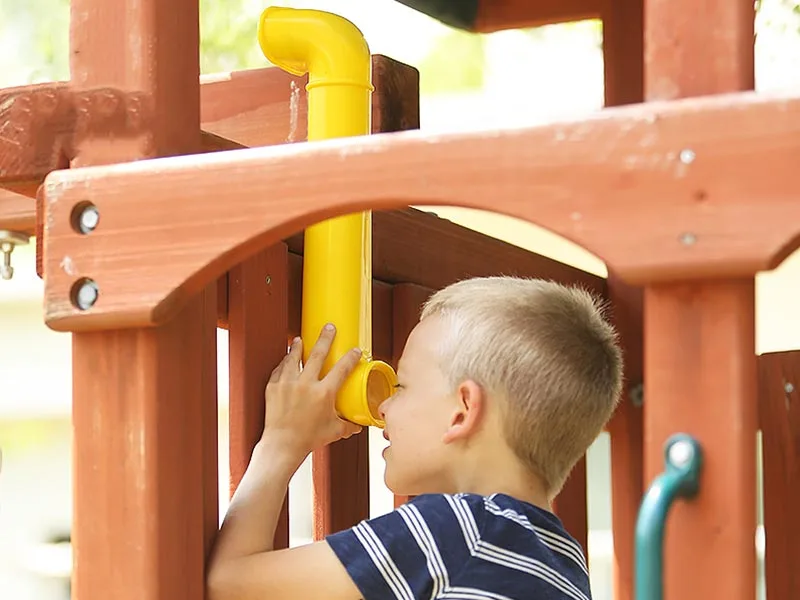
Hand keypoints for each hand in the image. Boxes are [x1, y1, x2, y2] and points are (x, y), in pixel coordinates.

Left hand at [261, 324, 362, 459]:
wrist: (282, 445)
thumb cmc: (309, 439)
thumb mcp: (334, 431)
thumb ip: (349, 425)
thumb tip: (359, 424)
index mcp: (324, 393)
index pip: (342, 368)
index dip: (351, 357)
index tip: (355, 350)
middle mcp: (306, 385)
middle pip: (318, 354)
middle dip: (326, 338)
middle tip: (329, 327)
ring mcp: (288, 384)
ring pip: (294, 358)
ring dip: (298, 347)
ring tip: (300, 339)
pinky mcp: (273, 387)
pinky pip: (280, 369)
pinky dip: (284, 363)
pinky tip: (286, 360)